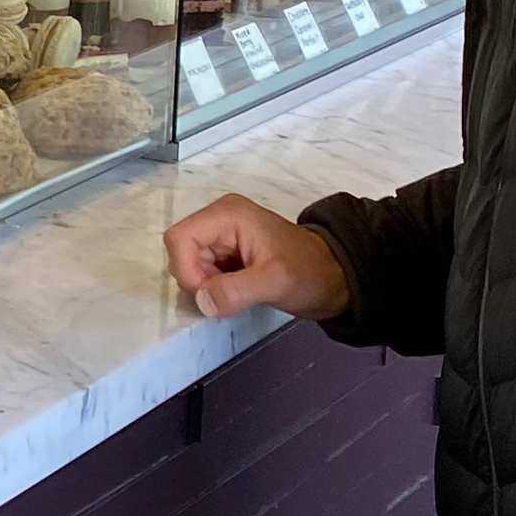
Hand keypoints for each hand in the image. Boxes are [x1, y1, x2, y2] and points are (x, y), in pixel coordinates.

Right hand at [161, 196, 351, 322]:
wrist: (336, 278)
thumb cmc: (310, 273)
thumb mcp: (276, 281)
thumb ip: (237, 290)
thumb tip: (202, 301)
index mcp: (227, 214)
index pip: (179, 239)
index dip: (187, 270)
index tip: (211, 293)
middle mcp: (219, 219)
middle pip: (181, 251)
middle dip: (198, 280)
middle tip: (229, 294)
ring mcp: (221, 235)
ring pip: (188, 264)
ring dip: (206, 285)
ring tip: (238, 291)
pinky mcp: (225, 251)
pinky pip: (201, 270)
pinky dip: (212, 286)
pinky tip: (236, 291)